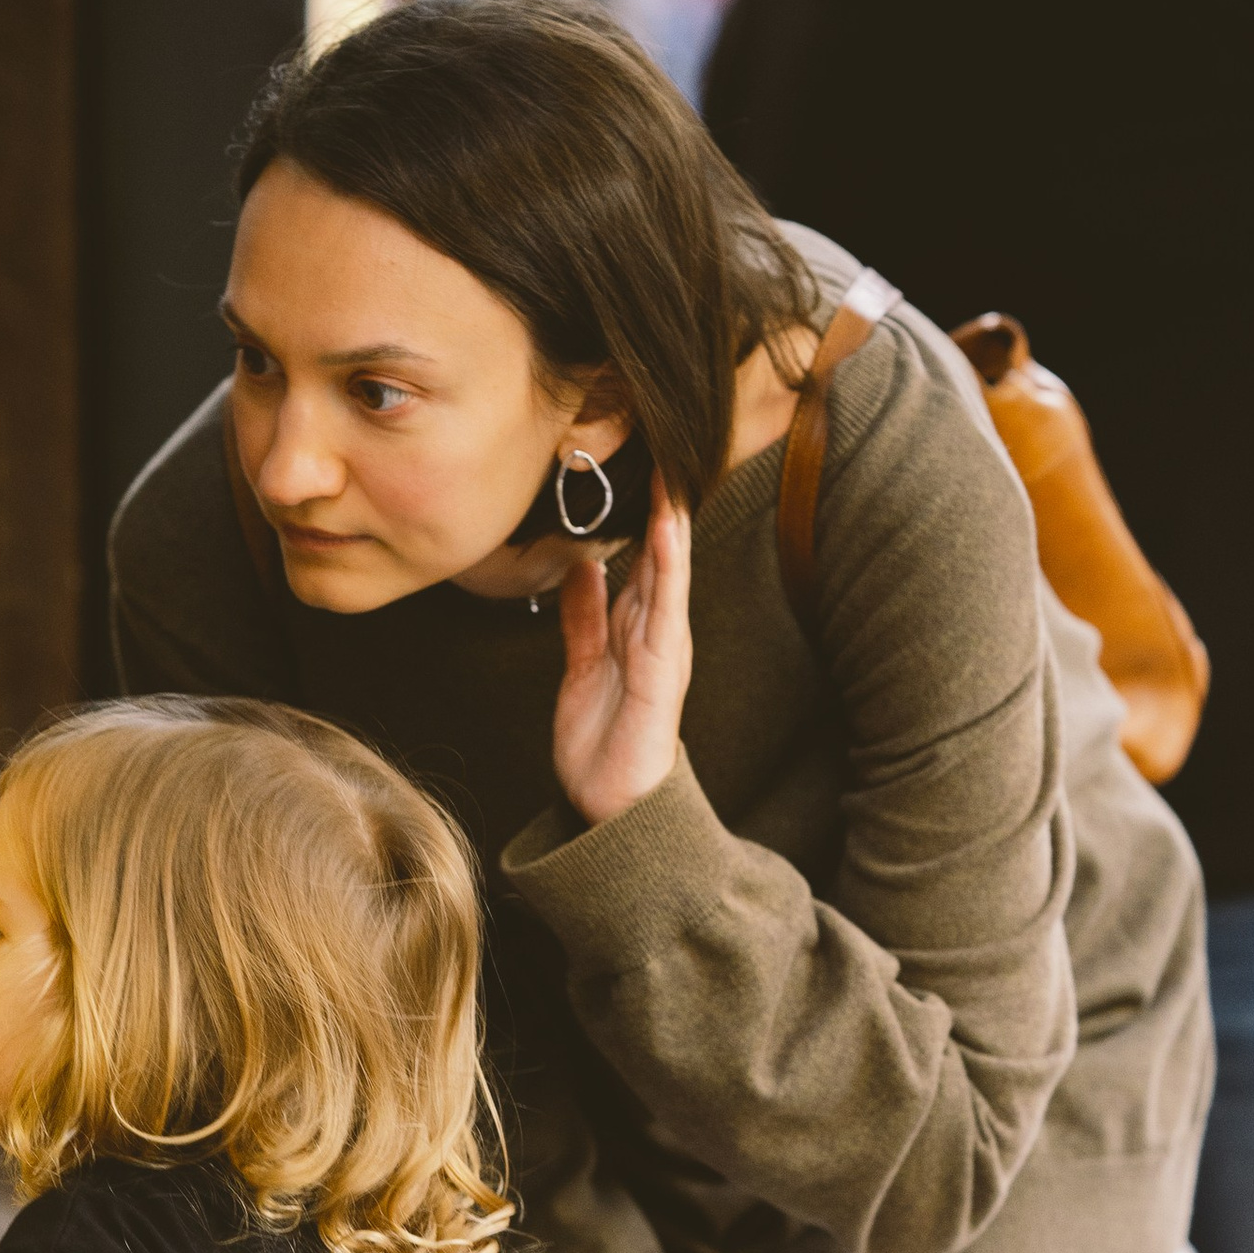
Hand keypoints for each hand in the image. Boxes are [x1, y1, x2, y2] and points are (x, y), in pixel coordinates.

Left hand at [551, 483, 692, 826]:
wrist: (611, 805)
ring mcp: (662, 649)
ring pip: (669, 572)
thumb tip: (581, 567)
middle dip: (662, 505)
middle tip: (663, 447)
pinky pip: (665, 609)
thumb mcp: (583, 666)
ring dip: (671, 523)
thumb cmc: (603, 742)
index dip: (641, 512)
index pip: (642, 558)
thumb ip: (584, 617)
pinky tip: (668, 532)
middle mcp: (655, 632)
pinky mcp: (661, 671)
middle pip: (661, 555)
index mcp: (636, 630)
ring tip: (671, 475)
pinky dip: (669, 567)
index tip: (640, 464)